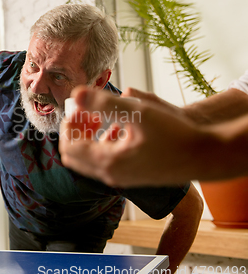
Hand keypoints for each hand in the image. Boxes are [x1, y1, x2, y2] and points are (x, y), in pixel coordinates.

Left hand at [59, 86, 209, 186]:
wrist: (205, 155)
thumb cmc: (175, 134)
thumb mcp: (138, 111)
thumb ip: (104, 103)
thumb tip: (76, 94)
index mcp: (108, 161)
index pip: (69, 146)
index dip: (68, 125)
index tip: (77, 107)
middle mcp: (111, 174)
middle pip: (74, 157)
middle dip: (74, 132)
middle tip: (84, 112)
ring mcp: (121, 178)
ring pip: (88, 160)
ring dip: (87, 138)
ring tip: (98, 117)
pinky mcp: (131, 176)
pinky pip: (105, 163)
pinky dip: (102, 145)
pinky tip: (116, 127)